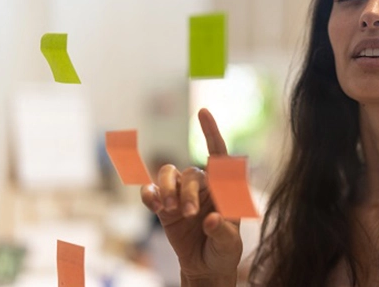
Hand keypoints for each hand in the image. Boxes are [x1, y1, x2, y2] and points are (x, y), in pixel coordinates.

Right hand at [141, 108, 241, 283]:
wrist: (204, 266)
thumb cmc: (223, 251)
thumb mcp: (230, 244)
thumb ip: (223, 231)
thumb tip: (212, 219)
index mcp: (223, 188)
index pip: (218, 155)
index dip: (211, 133)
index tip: (202, 112)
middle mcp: (202, 186)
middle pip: (191, 173)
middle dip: (188, 191)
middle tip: (189, 213)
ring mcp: (180, 195)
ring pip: (169, 175)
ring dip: (167, 189)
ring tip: (170, 210)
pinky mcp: (163, 208)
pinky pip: (151, 193)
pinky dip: (149, 195)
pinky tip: (152, 204)